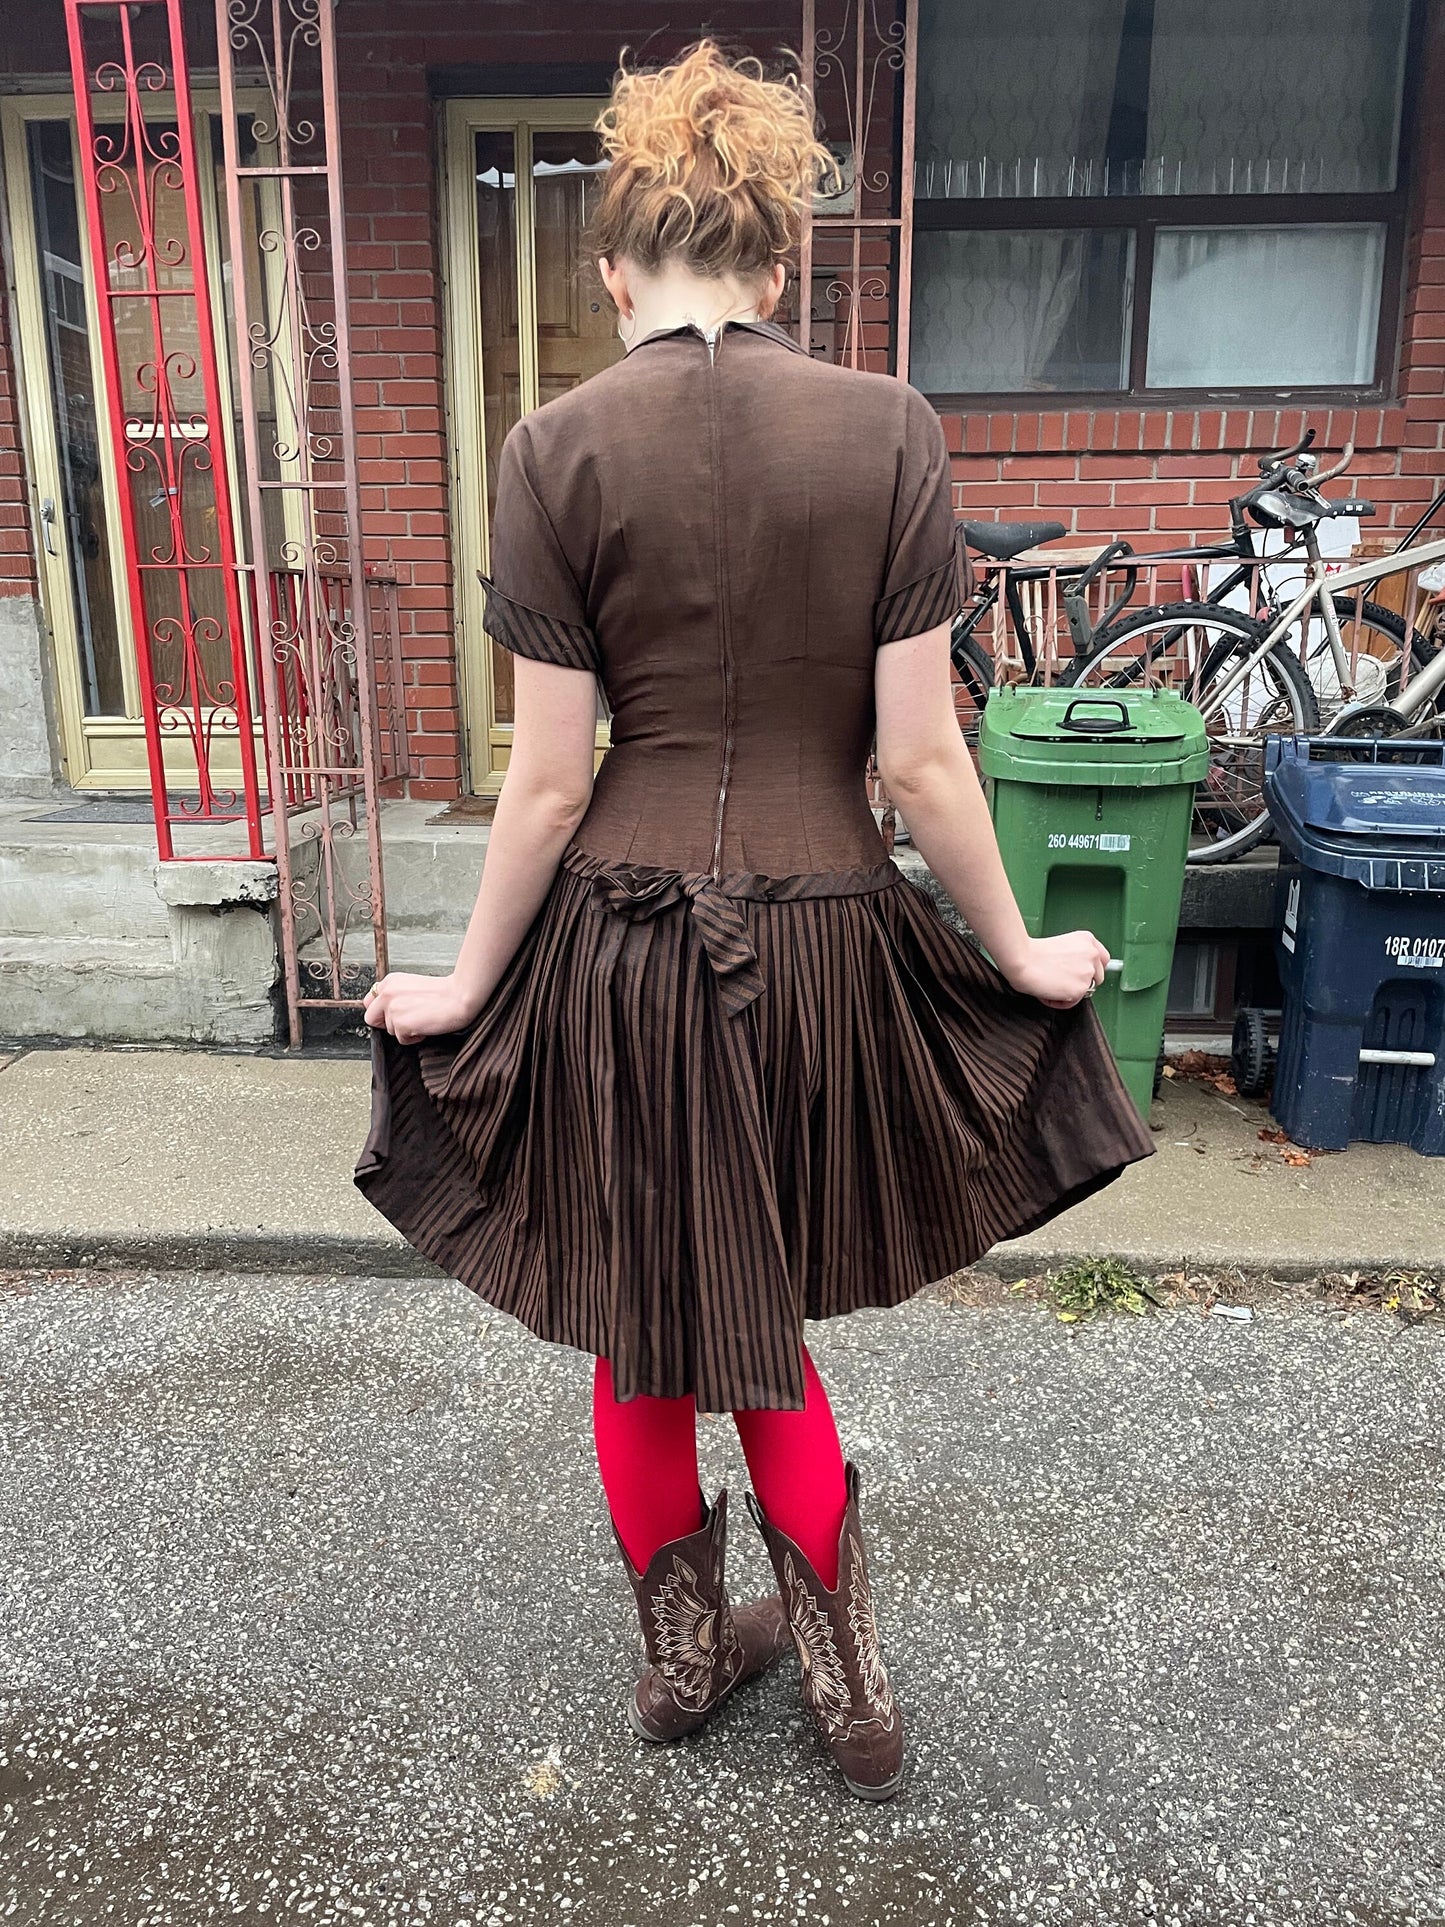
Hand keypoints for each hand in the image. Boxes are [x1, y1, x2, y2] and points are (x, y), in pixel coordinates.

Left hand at [363, 971, 479, 1044]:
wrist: (460, 997)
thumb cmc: (444, 993)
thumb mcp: (413, 986)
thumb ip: (396, 995)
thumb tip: (386, 1011)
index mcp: (390, 981)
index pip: (370, 1001)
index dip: (382, 1011)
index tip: (393, 1013)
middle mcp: (387, 993)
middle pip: (371, 1018)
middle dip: (387, 1023)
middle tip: (406, 1020)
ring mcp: (392, 1009)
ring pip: (389, 1030)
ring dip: (404, 1030)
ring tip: (422, 1019)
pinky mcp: (400, 1024)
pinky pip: (401, 1039)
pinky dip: (414, 1037)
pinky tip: (426, 1026)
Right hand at [1004, 932, 1109, 1009]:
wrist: (1022, 960)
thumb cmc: (1032, 953)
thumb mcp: (1062, 945)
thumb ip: (1076, 955)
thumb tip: (1077, 971)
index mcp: (1087, 940)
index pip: (1103, 958)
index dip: (1093, 968)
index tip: (1082, 972)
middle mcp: (1092, 954)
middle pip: (1098, 977)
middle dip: (1081, 982)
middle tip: (1061, 981)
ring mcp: (1088, 972)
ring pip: (1084, 991)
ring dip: (1069, 992)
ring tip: (1049, 985)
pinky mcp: (1081, 988)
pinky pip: (1073, 1002)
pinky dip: (1059, 1001)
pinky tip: (1047, 992)